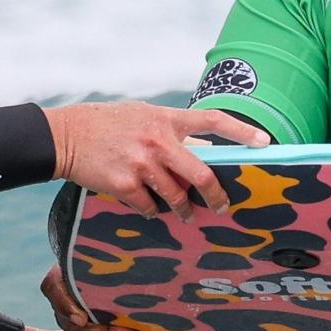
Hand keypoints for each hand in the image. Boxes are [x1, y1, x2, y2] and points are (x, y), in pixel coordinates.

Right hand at [50, 101, 266, 214]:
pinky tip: (147, 207)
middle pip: (203, 174)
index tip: (265, 143)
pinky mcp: (124, 184)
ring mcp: (142, 164)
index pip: (213, 120)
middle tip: (222, 206)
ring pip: (176, 197)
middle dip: (217, 196)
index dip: (242, 132)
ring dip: (183, 210)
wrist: (66, 135)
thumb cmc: (107, 124)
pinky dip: (151, 210)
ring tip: (186, 214)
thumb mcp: (143, 115)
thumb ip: (171, 129)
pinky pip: (148, 206)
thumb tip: (201, 149)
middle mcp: (158, 141)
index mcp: (166, 119)